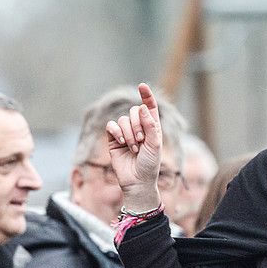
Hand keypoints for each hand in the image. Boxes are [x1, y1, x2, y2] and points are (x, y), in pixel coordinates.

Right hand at [106, 83, 162, 210]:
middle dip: (138, 125)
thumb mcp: (155, 144)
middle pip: (134, 111)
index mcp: (152, 127)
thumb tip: (142, 107)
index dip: (146, 96)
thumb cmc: (150, 165)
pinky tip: (121, 142)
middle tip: (141, 141)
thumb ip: (150, 125)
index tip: (142, 86)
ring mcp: (125, 133)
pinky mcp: (113, 139)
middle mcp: (138, 127)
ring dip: (129, 133)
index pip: (149, 107)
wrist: (137, 181)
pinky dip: (117, 132)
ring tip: (133, 148)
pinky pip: (112, 126)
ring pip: (123, 120)